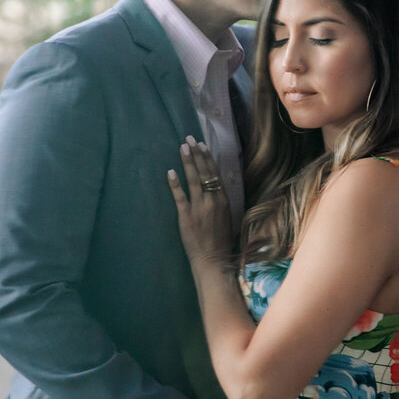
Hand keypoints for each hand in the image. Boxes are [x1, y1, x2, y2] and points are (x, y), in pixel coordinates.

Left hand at [167, 135, 232, 264]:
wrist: (214, 259)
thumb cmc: (221, 240)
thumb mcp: (228, 217)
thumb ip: (221, 201)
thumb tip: (216, 186)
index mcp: (224, 200)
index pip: (215, 174)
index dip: (208, 158)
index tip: (202, 145)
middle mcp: (212, 201)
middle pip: (204, 173)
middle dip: (196, 154)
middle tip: (189, 139)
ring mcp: (199, 208)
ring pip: (193, 180)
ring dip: (187, 163)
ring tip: (182, 148)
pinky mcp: (186, 217)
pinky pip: (179, 197)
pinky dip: (175, 184)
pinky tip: (170, 172)